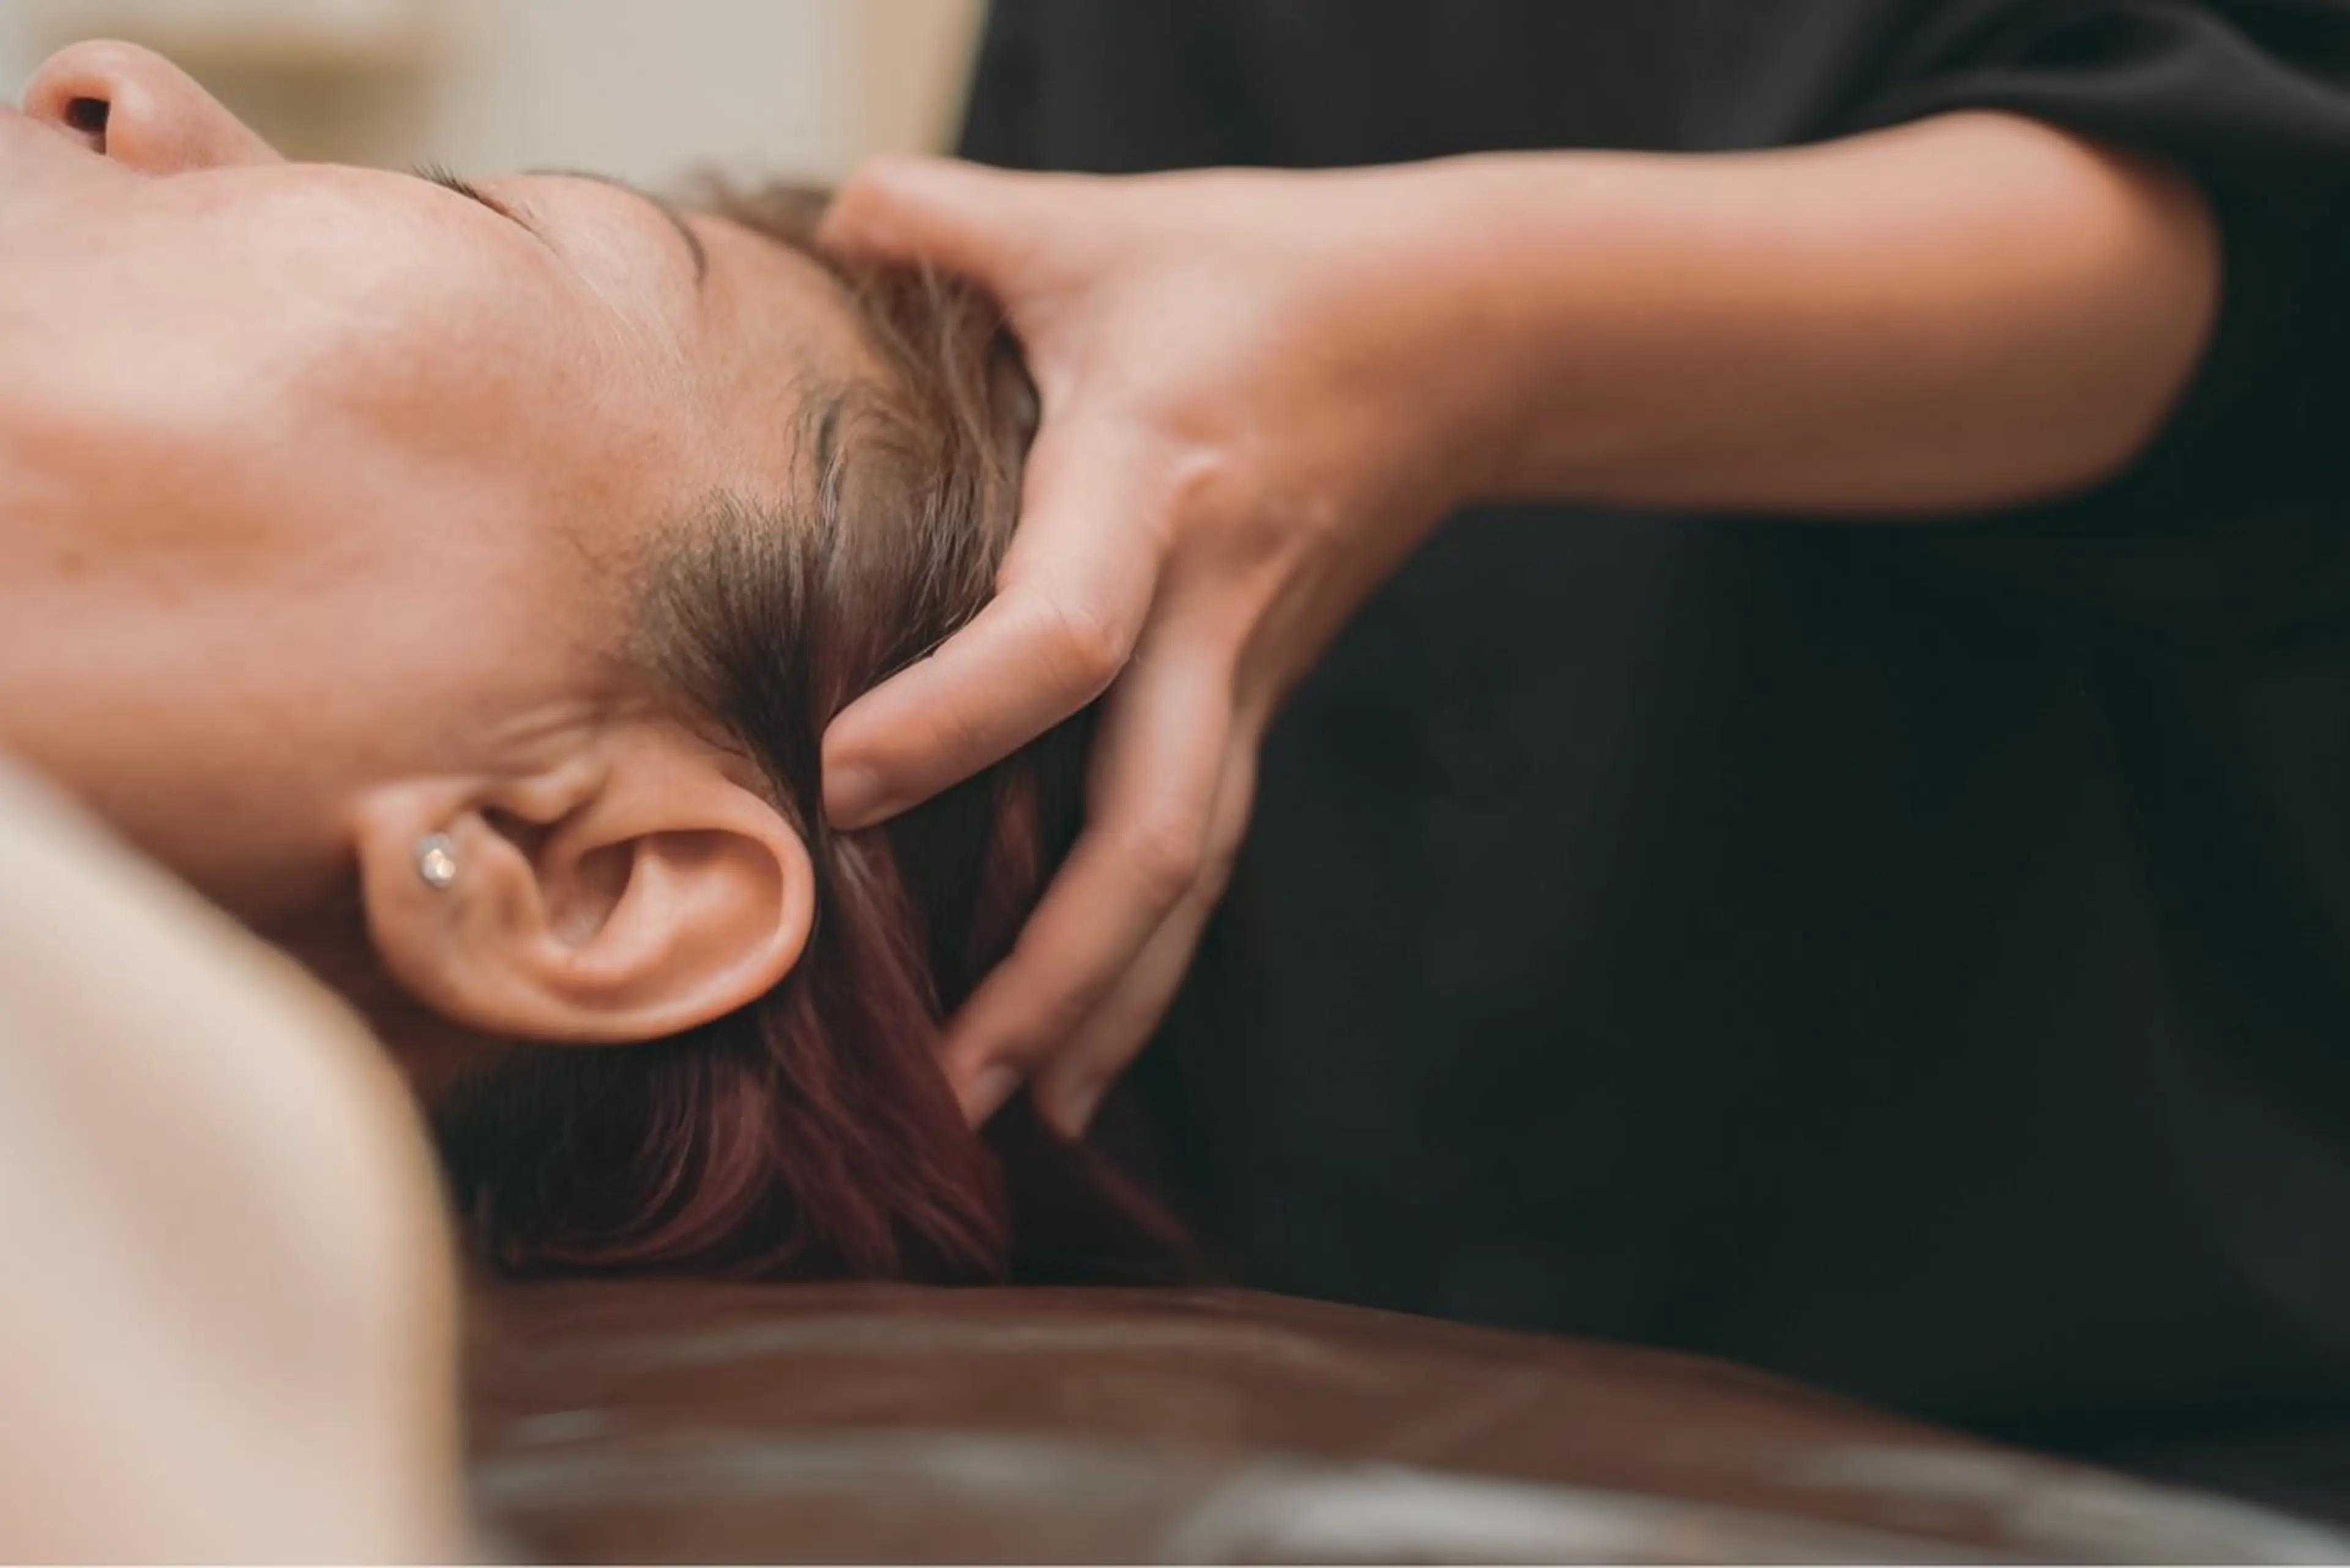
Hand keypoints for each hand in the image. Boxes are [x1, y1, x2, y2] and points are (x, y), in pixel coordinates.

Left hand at [819, 157, 1477, 1133]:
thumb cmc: (1267, 272)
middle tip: (951, 1084)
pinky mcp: (1257, 705)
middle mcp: (1206, 613)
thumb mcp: (1101, 225)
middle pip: (1153, 832)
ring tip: (1009, 1119)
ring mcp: (1247, 677)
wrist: (1465, 337)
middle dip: (1056, 971)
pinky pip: (1203, 859)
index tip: (841, 786)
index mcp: (1150, 487)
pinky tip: (1079, 1050)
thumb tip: (821, 215)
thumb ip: (943, 220)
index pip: (1059, 631)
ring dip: (1104, 1008)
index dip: (956, 717)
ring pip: (1190, 880)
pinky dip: (1143, 966)